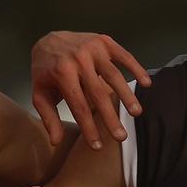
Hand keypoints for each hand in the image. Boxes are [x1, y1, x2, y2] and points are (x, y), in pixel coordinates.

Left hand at [31, 31, 151, 149]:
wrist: (48, 40)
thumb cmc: (46, 71)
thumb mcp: (40, 94)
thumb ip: (48, 117)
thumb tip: (56, 142)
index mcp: (62, 73)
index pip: (78, 106)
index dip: (89, 127)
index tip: (98, 146)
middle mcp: (78, 60)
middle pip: (98, 94)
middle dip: (110, 117)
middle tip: (121, 137)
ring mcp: (93, 49)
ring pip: (114, 75)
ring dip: (127, 95)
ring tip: (136, 113)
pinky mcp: (104, 41)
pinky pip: (124, 56)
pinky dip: (136, 68)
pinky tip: (146, 83)